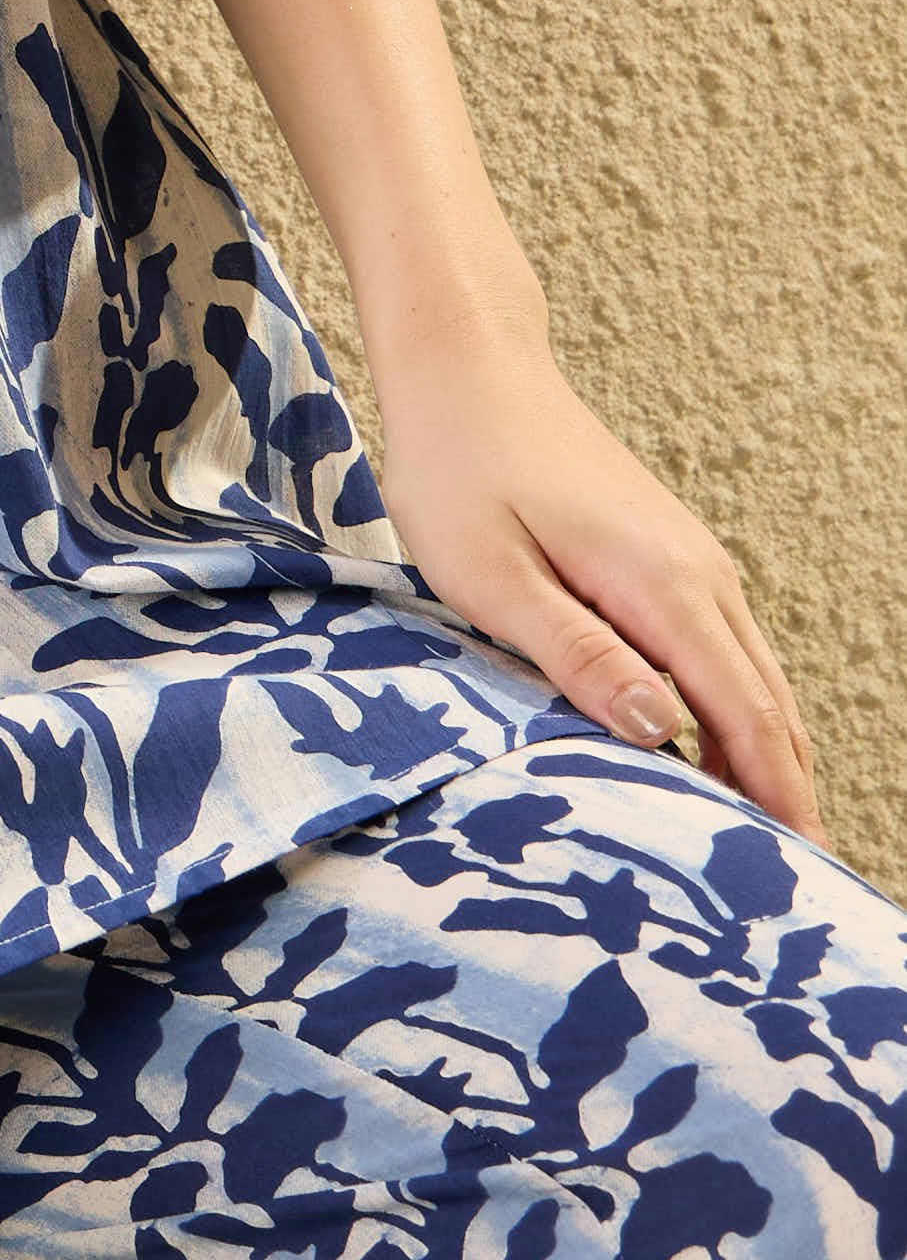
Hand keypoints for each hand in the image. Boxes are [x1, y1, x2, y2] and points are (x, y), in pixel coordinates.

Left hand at [375, 318, 821, 840]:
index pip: (743, 716)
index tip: (798, 876)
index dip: (775, 800)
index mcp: (662, 587)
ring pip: (753, 680)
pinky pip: (724, 652)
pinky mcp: (668, 558)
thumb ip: (578, 655)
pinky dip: (737, 713)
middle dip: (784, 795)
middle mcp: (700, 576)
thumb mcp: (494, 578)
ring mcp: (692, 563)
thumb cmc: (461, 471)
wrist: (468, 370)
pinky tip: (714, 759)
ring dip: (764, 758)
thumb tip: (664, 730)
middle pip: (767, 707)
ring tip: (760, 846)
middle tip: (786, 889)